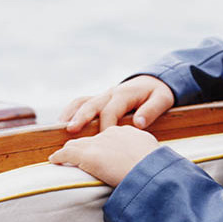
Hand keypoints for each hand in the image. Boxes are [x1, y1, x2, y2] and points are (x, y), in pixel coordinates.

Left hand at [49, 125, 160, 185]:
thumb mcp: (149, 151)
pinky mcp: (86, 154)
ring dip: (69, 150)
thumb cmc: (153, 165)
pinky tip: (54, 160)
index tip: (101, 152)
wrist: (147, 169)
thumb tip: (140, 159)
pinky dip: (59, 157)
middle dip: (83, 145)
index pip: (107, 135)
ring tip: (62, 156)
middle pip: (91, 138)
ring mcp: (97, 142)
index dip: (102, 145)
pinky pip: (66, 153)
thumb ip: (140, 150)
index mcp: (126, 132)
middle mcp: (110, 133)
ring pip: (77, 144)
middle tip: (79, 154)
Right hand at [59, 76, 174, 132]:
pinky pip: (81, 102)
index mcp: (125, 94)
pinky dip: (70, 111)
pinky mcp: (99, 100)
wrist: (154, 82)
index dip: (106, 125)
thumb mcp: (163, 99)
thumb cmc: (158, 93)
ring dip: (70, 114)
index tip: (103, 139)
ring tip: (60, 128)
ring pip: (82, 102)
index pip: (112, 110)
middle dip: (81, 117)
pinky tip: (62, 124)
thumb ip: (152, 110)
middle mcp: (111, 93)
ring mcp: (103, 96)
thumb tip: (139, 123)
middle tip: (71, 130)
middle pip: (92, 104)